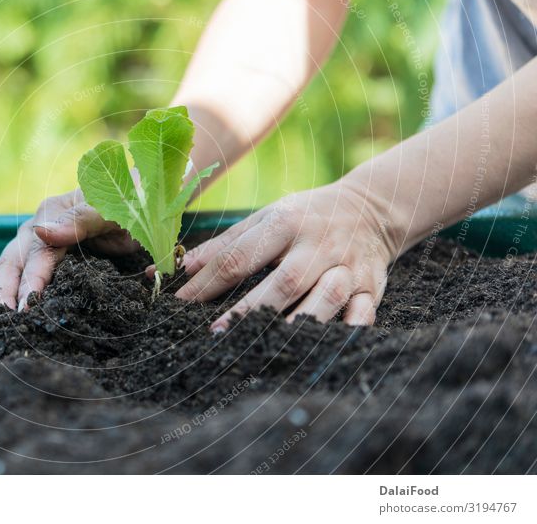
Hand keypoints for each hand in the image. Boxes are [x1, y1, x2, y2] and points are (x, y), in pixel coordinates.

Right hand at [0, 188, 138, 313]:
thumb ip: (81, 219)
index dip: (30, 281)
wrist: (139, 203)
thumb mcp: (112, 207)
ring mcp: (35, 243)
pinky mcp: (40, 258)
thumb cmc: (130, 203)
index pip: (36, 253)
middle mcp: (38, 227)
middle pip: (10, 262)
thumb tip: (41, 232)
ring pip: (4, 270)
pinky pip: (13, 276)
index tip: (26, 309)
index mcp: (53, 211)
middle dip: (1, 294)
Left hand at [173, 180, 397, 329]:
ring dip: (298, 323)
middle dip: (251, 308)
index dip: (208, 282)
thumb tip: (183, 266)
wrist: (372, 206)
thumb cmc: (305, 216)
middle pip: (285, 280)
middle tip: (218, 332)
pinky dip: (347, 331)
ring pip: (326, 297)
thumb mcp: (265, 217)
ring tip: (266, 346)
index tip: (181, 304)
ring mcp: (347, 266)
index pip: (241, 256)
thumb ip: (226, 244)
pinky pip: (363, 313)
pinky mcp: (372, 286)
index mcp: (285, 223)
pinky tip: (322, 347)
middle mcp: (317, 245)